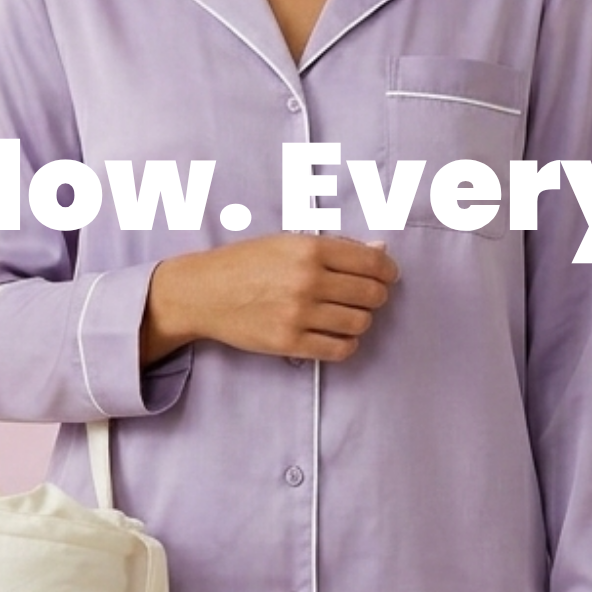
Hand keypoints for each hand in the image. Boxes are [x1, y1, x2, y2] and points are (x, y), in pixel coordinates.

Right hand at [141, 235, 399, 363]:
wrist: (204, 292)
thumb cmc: (247, 263)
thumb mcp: (288, 242)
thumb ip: (336, 247)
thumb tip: (380, 250)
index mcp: (310, 249)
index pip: (372, 262)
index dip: (388, 271)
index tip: (387, 276)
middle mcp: (308, 281)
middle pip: (371, 294)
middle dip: (376, 296)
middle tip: (367, 296)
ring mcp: (299, 314)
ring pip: (360, 323)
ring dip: (360, 320)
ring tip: (347, 314)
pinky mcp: (290, 342)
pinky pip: (340, 349)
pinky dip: (347, 344)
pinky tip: (336, 334)